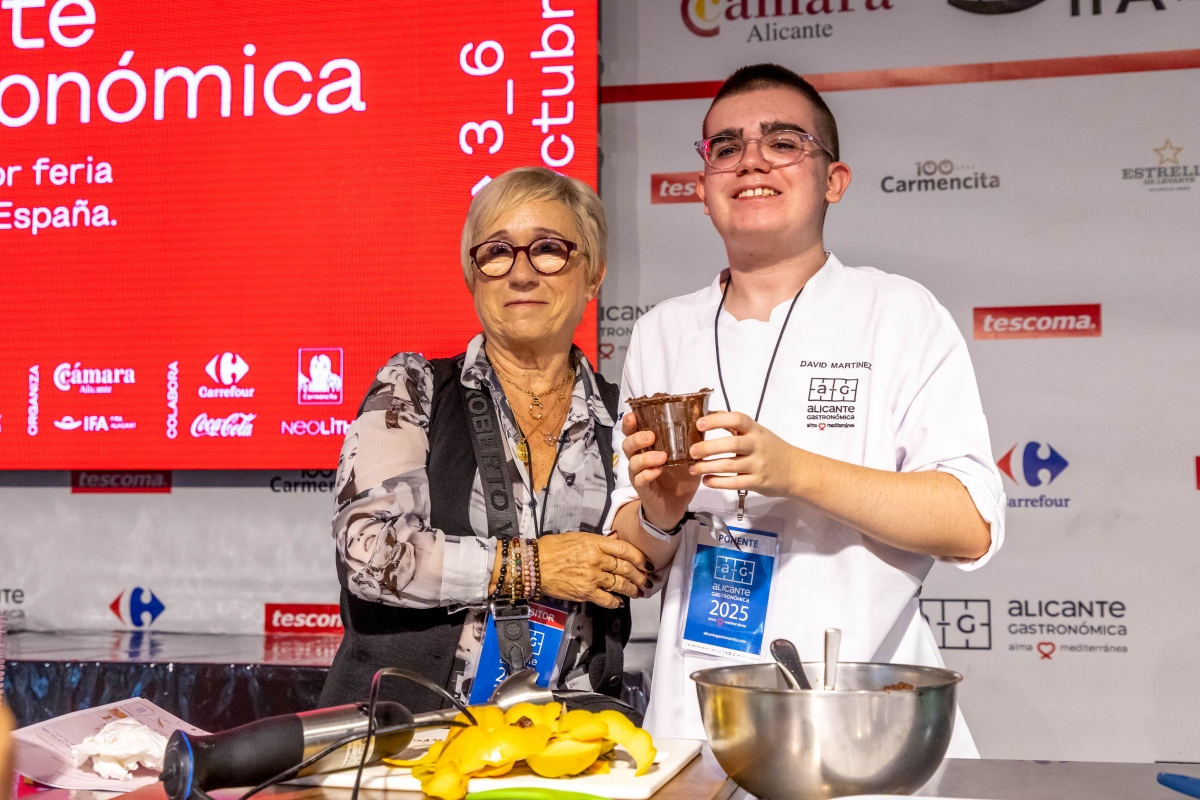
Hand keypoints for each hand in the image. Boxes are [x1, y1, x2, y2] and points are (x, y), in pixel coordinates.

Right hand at [537, 532, 650, 608]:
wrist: (535, 565)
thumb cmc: (552, 549)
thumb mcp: (578, 537)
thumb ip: (598, 543)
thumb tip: (613, 545)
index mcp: (595, 543)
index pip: (625, 549)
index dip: (640, 557)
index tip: (646, 563)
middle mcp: (596, 559)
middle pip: (627, 568)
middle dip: (640, 576)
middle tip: (646, 580)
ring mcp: (592, 577)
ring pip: (620, 584)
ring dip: (632, 589)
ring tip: (638, 592)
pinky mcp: (585, 592)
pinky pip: (606, 599)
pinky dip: (615, 602)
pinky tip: (619, 602)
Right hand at [621, 412, 701, 530]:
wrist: (676, 506)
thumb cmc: (679, 478)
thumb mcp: (688, 457)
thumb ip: (693, 440)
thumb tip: (707, 418)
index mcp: (647, 447)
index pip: (633, 431)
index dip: (630, 422)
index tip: (634, 415)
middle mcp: (639, 458)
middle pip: (627, 444)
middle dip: (637, 437)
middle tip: (651, 436)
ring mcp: (639, 474)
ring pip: (633, 462)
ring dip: (646, 457)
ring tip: (662, 456)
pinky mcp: (643, 489)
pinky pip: (640, 480)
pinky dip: (648, 474)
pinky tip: (657, 471)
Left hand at [688, 411, 800, 496]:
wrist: (796, 470)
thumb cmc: (772, 449)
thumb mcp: (757, 431)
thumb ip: (734, 423)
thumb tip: (709, 413)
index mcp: (755, 430)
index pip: (737, 419)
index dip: (717, 420)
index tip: (700, 424)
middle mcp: (757, 445)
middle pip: (731, 444)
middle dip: (708, 448)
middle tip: (692, 451)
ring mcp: (758, 464)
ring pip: (729, 466)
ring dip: (708, 467)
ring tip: (693, 468)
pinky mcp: (757, 482)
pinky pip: (734, 483)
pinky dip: (718, 482)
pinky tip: (706, 481)